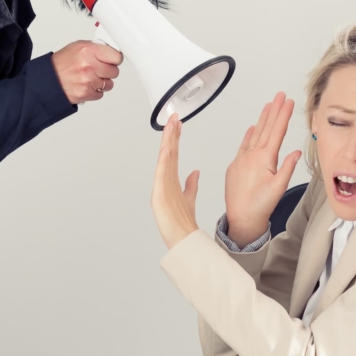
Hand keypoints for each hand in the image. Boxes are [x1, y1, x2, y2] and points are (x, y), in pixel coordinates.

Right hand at [51, 41, 122, 103]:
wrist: (48, 80)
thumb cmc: (61, 64)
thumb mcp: (77, 47)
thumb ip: (95, 48)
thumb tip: (110, 50)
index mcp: (88, 50)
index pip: (116, 56)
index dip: (114, 59)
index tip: (112, 60)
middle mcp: (89, 65)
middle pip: (114, 71)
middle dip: (108, 71)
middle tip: (98, 69)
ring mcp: (88, 80)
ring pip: (109, 84)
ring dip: (102, 82)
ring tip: (90, 78)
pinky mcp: (86, 93)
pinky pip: (101, 94)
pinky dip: (95, 91)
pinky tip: (86, 85)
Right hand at [151, 115, 199, 248]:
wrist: (181, 237)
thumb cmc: (180, 222)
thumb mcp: (189, 199)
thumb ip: (191, 185)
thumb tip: (195, 173)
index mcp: (172, 181)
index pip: (173, 154)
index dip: (175, 139)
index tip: (177, 125)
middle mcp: (166, 181)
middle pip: (168, 152)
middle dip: (171, 134)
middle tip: (173, 118)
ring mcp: (162, 186)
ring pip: (165, 158)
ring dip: (167, 141)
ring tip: (170, 125)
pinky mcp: (160, 193)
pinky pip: (162, 172)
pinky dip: (163, 159)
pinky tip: (165, 147)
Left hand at [224, 92, 302, 243]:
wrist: (240, 219)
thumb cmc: (259, 206)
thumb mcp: (279, 187)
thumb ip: (287, 167)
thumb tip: (295, 152)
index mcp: (264, 158)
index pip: (276, 131)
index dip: (283, 115)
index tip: (288, 102)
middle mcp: (251, 155)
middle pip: (265, 128)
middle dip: (274, 110)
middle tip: (279, 96)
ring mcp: (241, 159)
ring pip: (254, 134)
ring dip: (262, 119)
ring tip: (268, 106)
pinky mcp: (235, 166)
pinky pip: (244, 145)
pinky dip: (249, 135)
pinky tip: (252, 128)